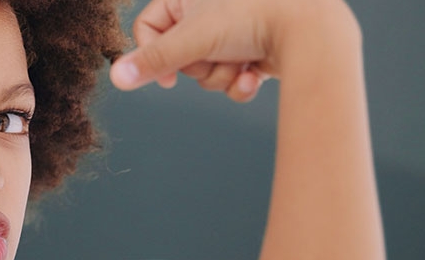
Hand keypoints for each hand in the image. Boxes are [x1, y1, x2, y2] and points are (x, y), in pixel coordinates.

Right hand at [111, 0, 349, 102]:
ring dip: (221, 75)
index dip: (153, 55)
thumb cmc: (252, 17)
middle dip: (198, 66)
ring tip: (241, 62)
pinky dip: (240, 83)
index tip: (168, 75)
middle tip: (216, 55)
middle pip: (178, 56)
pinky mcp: (252, 52)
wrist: (308, 28)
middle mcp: (207, 11)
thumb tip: (116, 78)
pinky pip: (230, 79)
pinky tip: (254, 76)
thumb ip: (153, 60)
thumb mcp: (193, 38)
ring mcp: (231, 33)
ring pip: (204, 72)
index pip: (148, 29)